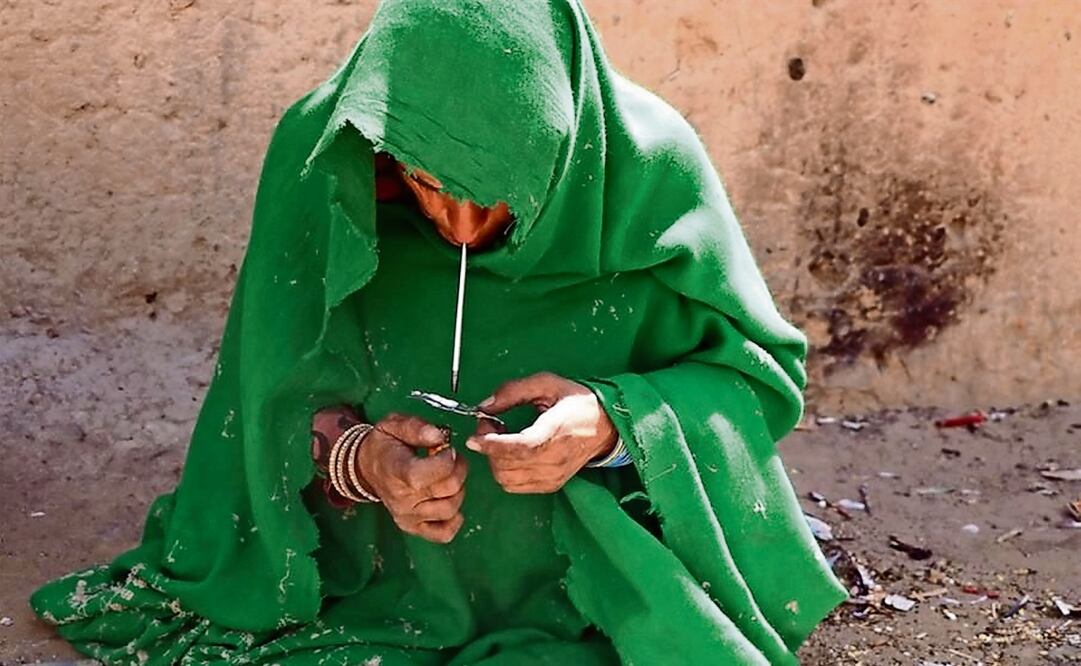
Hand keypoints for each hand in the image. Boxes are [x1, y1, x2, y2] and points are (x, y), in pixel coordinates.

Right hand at [358, 413, 467, 543]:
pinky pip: (443, 534)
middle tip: (451, 457)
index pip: (429, 473)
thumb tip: (439, 437)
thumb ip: (417, 427)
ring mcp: (407, 516)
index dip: (447, 458)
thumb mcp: (394, 424)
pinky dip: (454, 520)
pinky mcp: (412, 527)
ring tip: (447, 476)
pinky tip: (448, 500)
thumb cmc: (384, 444)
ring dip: (458, 490)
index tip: (445, 447)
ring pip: (450, 509)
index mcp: (396, 471)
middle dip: (459, 468)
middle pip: (448, 490)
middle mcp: (401, 499)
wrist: (365, 466)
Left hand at [466, 372, 616, 493]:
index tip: (474, 438)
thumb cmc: (577, 403)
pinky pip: (515, 486)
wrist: (605, 426)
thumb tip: (485, 405)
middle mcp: (556, 458)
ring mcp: (553, 475)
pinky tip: (509, 453)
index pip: (520, 447)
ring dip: (494, 460)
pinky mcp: (551, 484)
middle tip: (489, 425)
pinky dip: (504, 471)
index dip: (492, 445)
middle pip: (508, 466)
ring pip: (507, 480)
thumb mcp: (547, 384)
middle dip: (488, 448)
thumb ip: (513, 391)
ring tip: (499, 439)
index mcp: (557, 430)